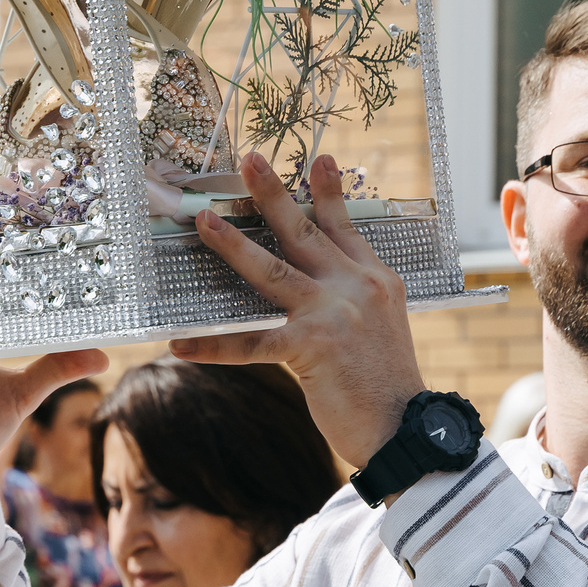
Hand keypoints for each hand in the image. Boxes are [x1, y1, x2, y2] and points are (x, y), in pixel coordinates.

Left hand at [167, 152, 425, 468]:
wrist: (406, 428)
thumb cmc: (388, 384)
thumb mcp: (383, 326)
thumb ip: (355, 300)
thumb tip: (318, 288)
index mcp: (375, 280)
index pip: (346, 227)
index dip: (329, 191)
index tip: (319, 158)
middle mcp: (355, 288)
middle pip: (305, 231)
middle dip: (274, 193)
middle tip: (250, 159)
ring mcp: (332, 315)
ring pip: (272, 270)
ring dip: (234, 245)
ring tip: (204, 223)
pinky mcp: (310, 349)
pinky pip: (251, 344)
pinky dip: (213, 346)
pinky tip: (181, 344)